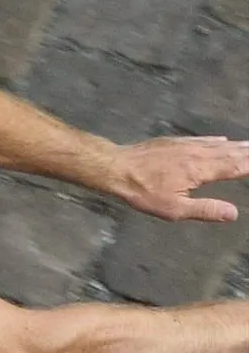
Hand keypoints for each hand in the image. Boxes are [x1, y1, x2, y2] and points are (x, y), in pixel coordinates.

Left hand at [111, 136, 248, 221]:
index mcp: (200, 169)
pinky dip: (216, 140)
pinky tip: (222, 139)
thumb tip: (234, 213)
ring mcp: (184, 145)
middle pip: (231, 152)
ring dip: (237, 145)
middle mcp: (197, 153)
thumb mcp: (174, 209)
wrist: (115, 167)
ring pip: (218, 144)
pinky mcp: (173, 142)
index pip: (235, 166)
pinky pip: (201, 139)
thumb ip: (205, 210)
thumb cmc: (142, 191)